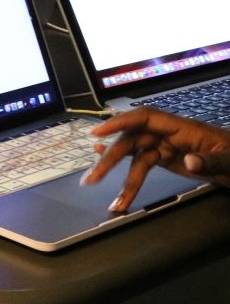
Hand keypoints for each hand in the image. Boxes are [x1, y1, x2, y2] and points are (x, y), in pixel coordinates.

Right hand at [84, 107, 229, 211]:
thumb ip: (212, 162)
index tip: (98, 133)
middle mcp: (169, 135)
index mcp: (183, 128)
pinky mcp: (168, 159)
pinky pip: (142, 161)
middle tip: (92, 178)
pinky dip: (124, 164)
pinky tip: (104, 161)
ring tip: (97, 185)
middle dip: (111, 158)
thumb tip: (188, 162)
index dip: (119, 123)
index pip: (144, 118)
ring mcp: (168, 147)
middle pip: (133, 140)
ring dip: (116, 171)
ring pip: (134, 155)